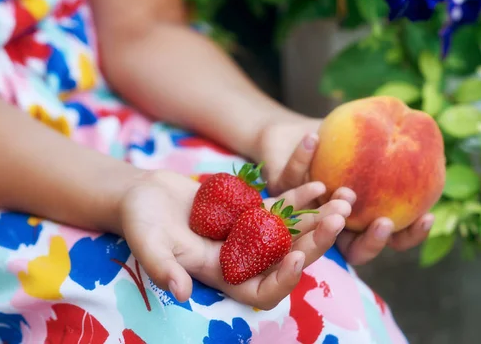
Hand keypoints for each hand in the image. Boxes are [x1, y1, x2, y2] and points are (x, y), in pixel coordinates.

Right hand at [117, 170, 350, 309]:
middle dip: (314, 244)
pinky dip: (299, 198)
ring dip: (315, 220)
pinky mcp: (249, 211)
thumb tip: (181, 293)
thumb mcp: (146, 243)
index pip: (261, 291)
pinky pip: (281, 208)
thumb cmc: (140, 222)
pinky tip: (318, 187)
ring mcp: (248, 234)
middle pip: (286, 259)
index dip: (281, 281)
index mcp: (221, 275)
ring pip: (290, 233)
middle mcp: (241, 258)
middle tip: (336, 223)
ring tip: (341, 203)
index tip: (296, 259)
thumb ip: (162, 267)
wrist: (143, 195)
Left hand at [255, 117, 434, 264]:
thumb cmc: (341, 145)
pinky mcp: (275, 199)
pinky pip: (289, 180)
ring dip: (332, 212)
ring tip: (345, 192)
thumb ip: (393, 148)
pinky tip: (312, 138)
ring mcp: (303, 219)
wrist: (296, 136)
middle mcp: (332, 228)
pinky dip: (301, 158)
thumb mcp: (369, 143)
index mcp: (359, 221)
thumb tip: (433, 143)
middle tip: (383, 222)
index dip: (409, 236)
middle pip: (354, 250)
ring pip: (316, 228)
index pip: (388, 238)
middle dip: (371, 242)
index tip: (426, 217)